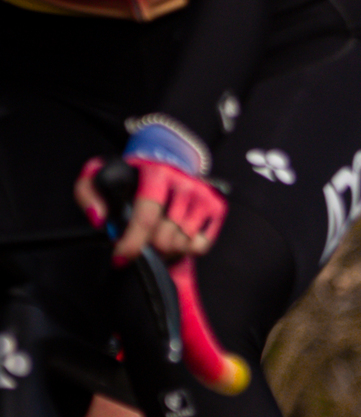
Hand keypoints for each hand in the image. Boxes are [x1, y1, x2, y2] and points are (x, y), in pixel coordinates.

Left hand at [77, 153, 226, 264]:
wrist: (168, 159)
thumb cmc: (132, 175)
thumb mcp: (100, 175)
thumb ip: (88, 194)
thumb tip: (99, 219)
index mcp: (156, 172)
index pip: (146, 217)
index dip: (132, 243)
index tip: (120, 257)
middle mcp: (184, 182)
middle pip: (164, 237)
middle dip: (148, 246)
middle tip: (141, 241)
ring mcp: (203, 195)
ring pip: (182, 244)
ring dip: (166, 249)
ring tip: (157, 237)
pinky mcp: (216, 207)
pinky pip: (201, 246)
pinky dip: (185, 249)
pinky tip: (175, 237)